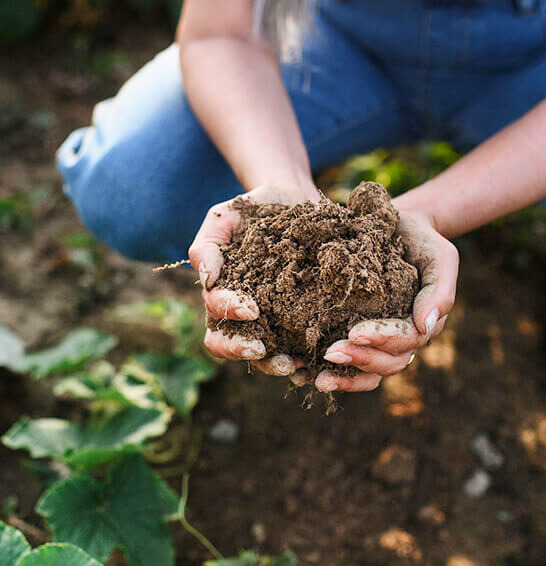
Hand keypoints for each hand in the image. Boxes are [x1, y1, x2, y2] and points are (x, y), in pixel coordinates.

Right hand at [188, 182, 317, 381]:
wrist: (295, 201)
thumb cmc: (253, 209)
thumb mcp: (225, 217)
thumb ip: (208, 245)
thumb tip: (207, 279)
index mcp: (222, 293)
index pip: (215, 314)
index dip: (229, 315)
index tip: (250, 309)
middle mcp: (245, 313)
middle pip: (233, 345)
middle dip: (244, 351)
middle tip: (262, 350)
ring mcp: (273, 319)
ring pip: (265, 354)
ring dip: (275, 363)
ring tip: (294, 365)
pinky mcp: (302, 319)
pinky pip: (300, 346)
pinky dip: (307, 359)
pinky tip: (318, 361)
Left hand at [314, 209, 458, 392]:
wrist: (397, 227)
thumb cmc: (422, 241)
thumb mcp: (440, 257)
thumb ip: (440, 291)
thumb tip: (426, 326)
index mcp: (422, 324)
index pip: (407, 340)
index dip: (383, 340)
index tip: (355, 332)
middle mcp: (402, 339)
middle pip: (387, 363)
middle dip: (360, 360)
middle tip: (331, 353)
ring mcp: (380, 341)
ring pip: (369, 372)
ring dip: (345, 377)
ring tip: (319, 378)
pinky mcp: (356, 335)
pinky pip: (349, 365)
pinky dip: (332, 373)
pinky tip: (306, 374)